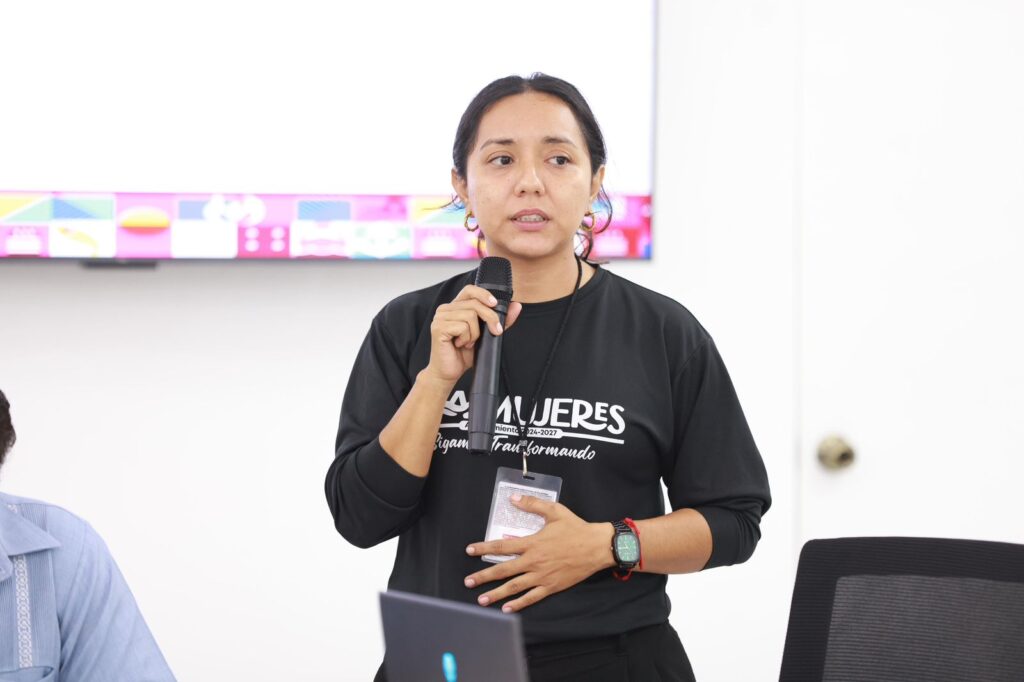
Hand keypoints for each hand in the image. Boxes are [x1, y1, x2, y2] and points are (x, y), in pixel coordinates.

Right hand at [424, 285, 522, 385]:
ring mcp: (440, 318)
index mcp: (455, 307)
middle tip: (494, 332)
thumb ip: (500, 320)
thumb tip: (516, 306)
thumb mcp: (487, 335)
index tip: (495, 304)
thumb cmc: (463, 354)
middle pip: (475, 304)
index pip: (470, 290)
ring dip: (475, 333)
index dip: (484, 294)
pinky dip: (467, 338)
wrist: (448, 372)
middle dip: (490, 318)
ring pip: (470, 316)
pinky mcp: (438, 328)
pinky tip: (461, 344)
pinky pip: (462, 327)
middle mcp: (445, 309)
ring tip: (469, 342)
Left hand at [463, 495, 614, 612]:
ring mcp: (542, 576)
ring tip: (481, 599)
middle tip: (468, 581)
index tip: (470, 550)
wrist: (597, 547)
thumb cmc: (576, 528)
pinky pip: (532, 597)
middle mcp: (534, 561)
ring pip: (514, 586)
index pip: (502, 546)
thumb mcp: (554, 511)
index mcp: (532, 543)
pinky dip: (519, 604)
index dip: (484, 548)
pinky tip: (507, 609)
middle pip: (503, 570)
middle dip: (483, 576)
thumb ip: (532, 504)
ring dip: (496, 593)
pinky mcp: (551, 586)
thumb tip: (514, 498)